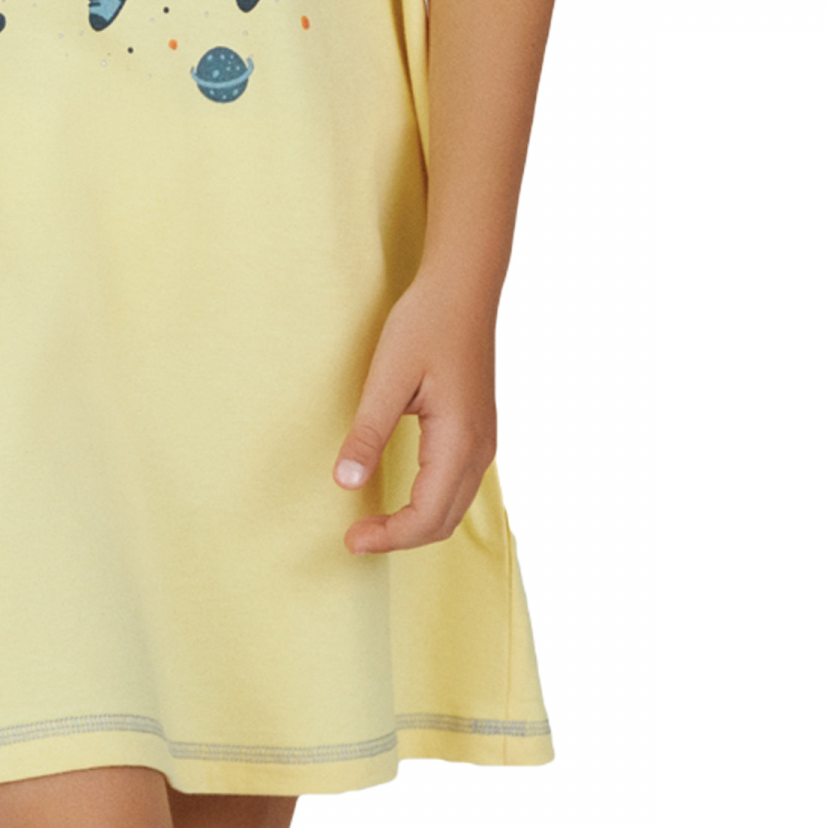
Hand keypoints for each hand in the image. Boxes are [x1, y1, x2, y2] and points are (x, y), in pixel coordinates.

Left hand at [332, 273, 496, 553]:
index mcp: (459, 440)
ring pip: (454, 506)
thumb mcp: (387, 377)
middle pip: (444, 521)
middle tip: (356, 538)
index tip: (351, 540)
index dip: (389, 536)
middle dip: (401, 538)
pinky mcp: (477, 429)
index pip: (427, 515)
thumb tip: (344, 482)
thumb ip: (368, 433)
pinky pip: (457, 485)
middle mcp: (480, 448)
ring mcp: (484, 440)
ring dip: (416, 523)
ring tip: (374, 523)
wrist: (463, 287)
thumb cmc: (426, 324)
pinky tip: (402, 495)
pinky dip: (430, 504)